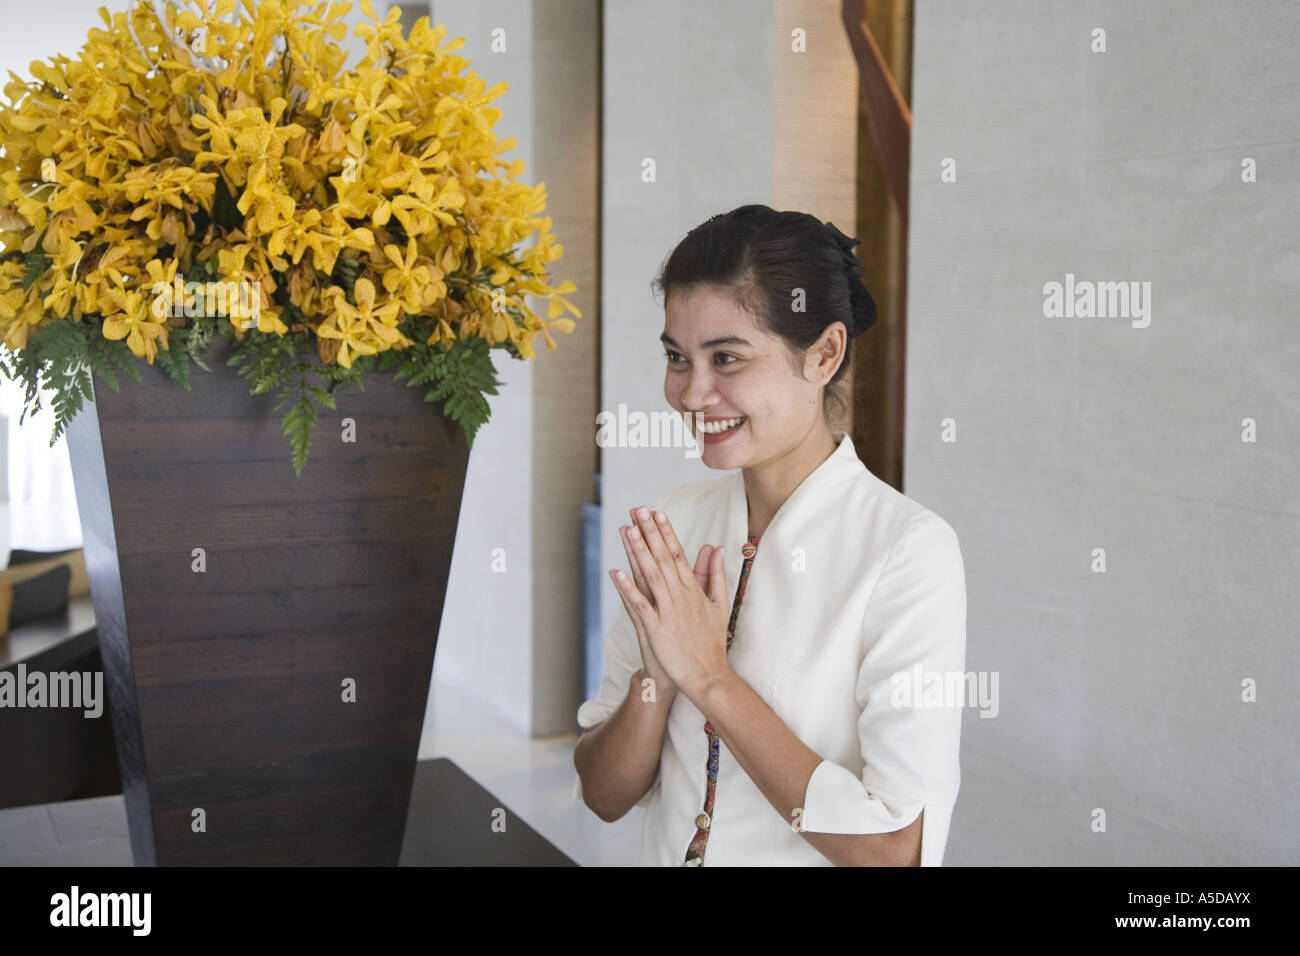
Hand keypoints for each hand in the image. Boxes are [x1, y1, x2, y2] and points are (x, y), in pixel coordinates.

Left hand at [610, 505, 730, 703]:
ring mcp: (668, 612)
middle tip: (638, 510)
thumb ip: (715, 575)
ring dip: (637, 552)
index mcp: (694, 590)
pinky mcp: (656, 629)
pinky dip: (628, 588)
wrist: (708, 676)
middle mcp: (680, 596)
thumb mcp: (719, 605)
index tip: (657, 512)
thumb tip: (714, 548)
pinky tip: (616, 572)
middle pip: (662, 558)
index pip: (677, 554)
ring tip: (627, 530)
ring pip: (650, 575)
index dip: (666, 532)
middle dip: (649, 532)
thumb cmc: (711, 642)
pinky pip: (640, 605)